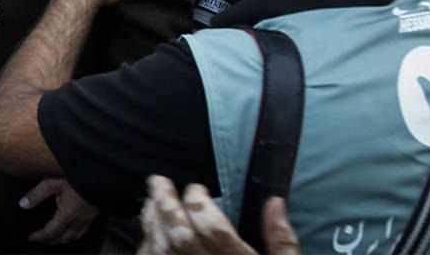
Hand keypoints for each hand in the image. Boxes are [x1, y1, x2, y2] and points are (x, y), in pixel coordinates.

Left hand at [22, 178, 99, 244]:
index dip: (40, 237)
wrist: (99, 170)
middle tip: (41, 240)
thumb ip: (37, 194)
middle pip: (64, 238)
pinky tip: (72, 225)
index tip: (32, 238)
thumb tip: (24, 204)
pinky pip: (84, 228)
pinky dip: (75, 232)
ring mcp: (89, 216)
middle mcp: (80, 219)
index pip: (52, 232)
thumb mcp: (52, 182)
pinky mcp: (95, 211)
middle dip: (51, 241)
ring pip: (76, 236)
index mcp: (68, 214)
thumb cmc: (77, 174)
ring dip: (64, 238)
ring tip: (56, 236)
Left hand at [138, 176, 299, 254]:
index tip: (196, 189)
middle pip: (182, 237)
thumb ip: (282, 242)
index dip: (199, 203)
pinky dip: (147, 251)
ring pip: (162, 253)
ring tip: (150, 204)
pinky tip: (148, 237)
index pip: (214, 229)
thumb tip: (274, 202)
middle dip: (166, 204)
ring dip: (152, 224)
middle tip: (158, 182)